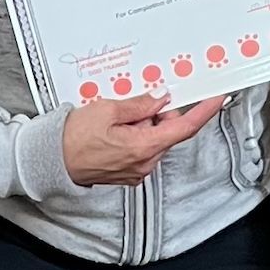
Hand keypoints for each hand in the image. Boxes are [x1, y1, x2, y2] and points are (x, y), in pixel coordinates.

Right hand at [62, 93, 225, 187]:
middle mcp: (144, 163)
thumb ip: (140, 104)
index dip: (204, 111)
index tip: (218, 97)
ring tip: (115, 119)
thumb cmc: (73, 138)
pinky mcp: (128, 172)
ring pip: (154, 139)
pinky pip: (141, 148)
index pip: (185, 127)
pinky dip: (135, 135)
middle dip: (158, 113)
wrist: (51, 161)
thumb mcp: (107, 109)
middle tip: (136, 102)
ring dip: (143, 124)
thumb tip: (160, 98)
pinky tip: (114, 129)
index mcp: (144, 146)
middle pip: (167, 131)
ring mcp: (136, 170)